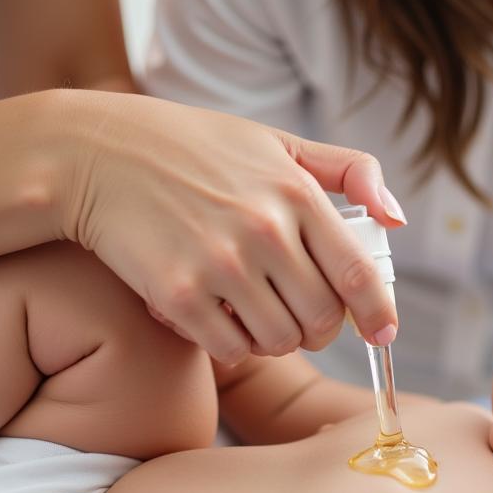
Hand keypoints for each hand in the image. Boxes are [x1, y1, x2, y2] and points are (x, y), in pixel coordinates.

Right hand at [57, 92, 405, 363]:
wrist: (96, 154)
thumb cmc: (193, 148)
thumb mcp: (276, 142)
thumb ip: (346, 170)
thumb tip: (396, 218)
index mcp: (295, 193)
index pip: (357, 273)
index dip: (377, 313)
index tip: (384, 334)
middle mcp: (263, 231)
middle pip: (321, 319)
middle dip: (320, 330)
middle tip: (303, 319)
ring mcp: (219, 265)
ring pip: (280, 341)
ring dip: (277, 339)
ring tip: (259, 314)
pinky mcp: (177, 296)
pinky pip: (232, 349)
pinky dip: (234, 345)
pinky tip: (221, 317)